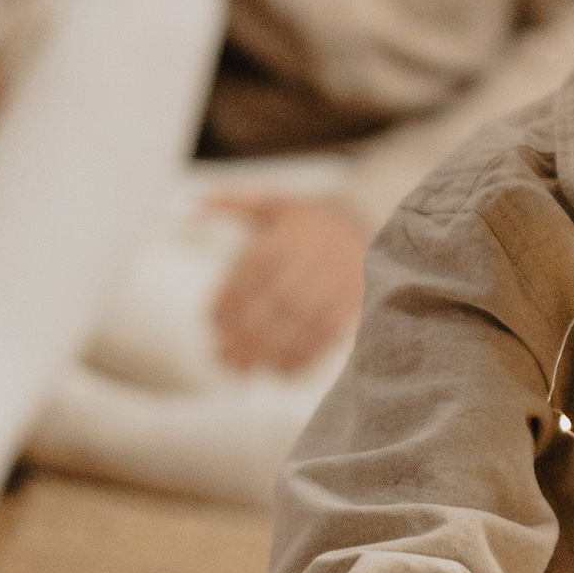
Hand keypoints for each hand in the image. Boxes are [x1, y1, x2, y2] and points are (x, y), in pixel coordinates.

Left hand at [209, 191, 368, 373]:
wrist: (379, 224)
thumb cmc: (313, 220)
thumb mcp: (276, 202)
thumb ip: (234, 202)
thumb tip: (194, 203)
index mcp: (291, 232)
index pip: (256, 269)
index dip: (232, 297)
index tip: (213, 321)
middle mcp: (316, 256)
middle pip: (278, 300)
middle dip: (248, 331)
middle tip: (223, 355)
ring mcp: (339, 281)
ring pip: (302, 321)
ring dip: (271, 349)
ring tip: (245, 367)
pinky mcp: (356, 302)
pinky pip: (328, 334)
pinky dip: (303, 356)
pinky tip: (280, 371)